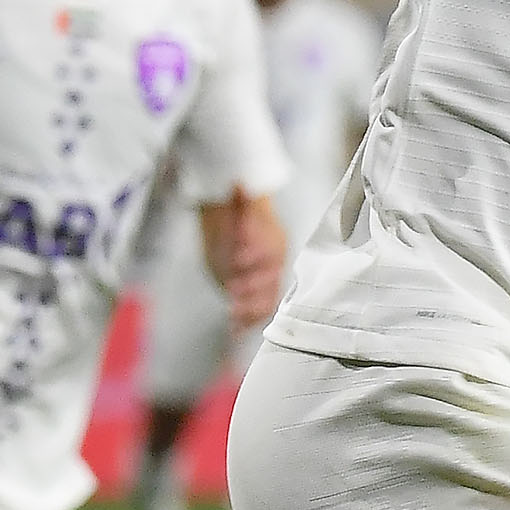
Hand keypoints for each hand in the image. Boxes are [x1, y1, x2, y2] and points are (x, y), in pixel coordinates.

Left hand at [218, 196, 290, 330]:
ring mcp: (268, 281)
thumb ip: (240, 200)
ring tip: (235, 313)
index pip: (268, 250)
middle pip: (270, 279)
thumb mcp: (237, 211)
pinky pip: (259, 310)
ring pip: (267, 298)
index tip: (238, 260)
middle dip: (252, 286)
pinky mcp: (258, 295)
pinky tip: (235, 328)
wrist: (239, 235)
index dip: (253, 255)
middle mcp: (274, 264)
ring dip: (251, 307)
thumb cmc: (236, 224)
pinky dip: (248, 319)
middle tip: (234, 290)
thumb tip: (239, 181)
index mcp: (274, 242)